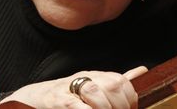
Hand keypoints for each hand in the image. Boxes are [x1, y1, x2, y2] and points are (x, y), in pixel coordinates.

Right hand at [1, 66, 147, 108]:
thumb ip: (117, 81)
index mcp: (95, 75)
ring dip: (105, 108)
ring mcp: (69, 88)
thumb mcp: (93, 86)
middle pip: (112, 85)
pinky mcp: (56, 100)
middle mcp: (83, 78)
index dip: (130, 98)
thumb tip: (142, 71)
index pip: (120, 81)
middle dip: (120, 106)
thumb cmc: (66, 96)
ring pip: (95, 91)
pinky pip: (75, 105)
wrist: (33, 98)